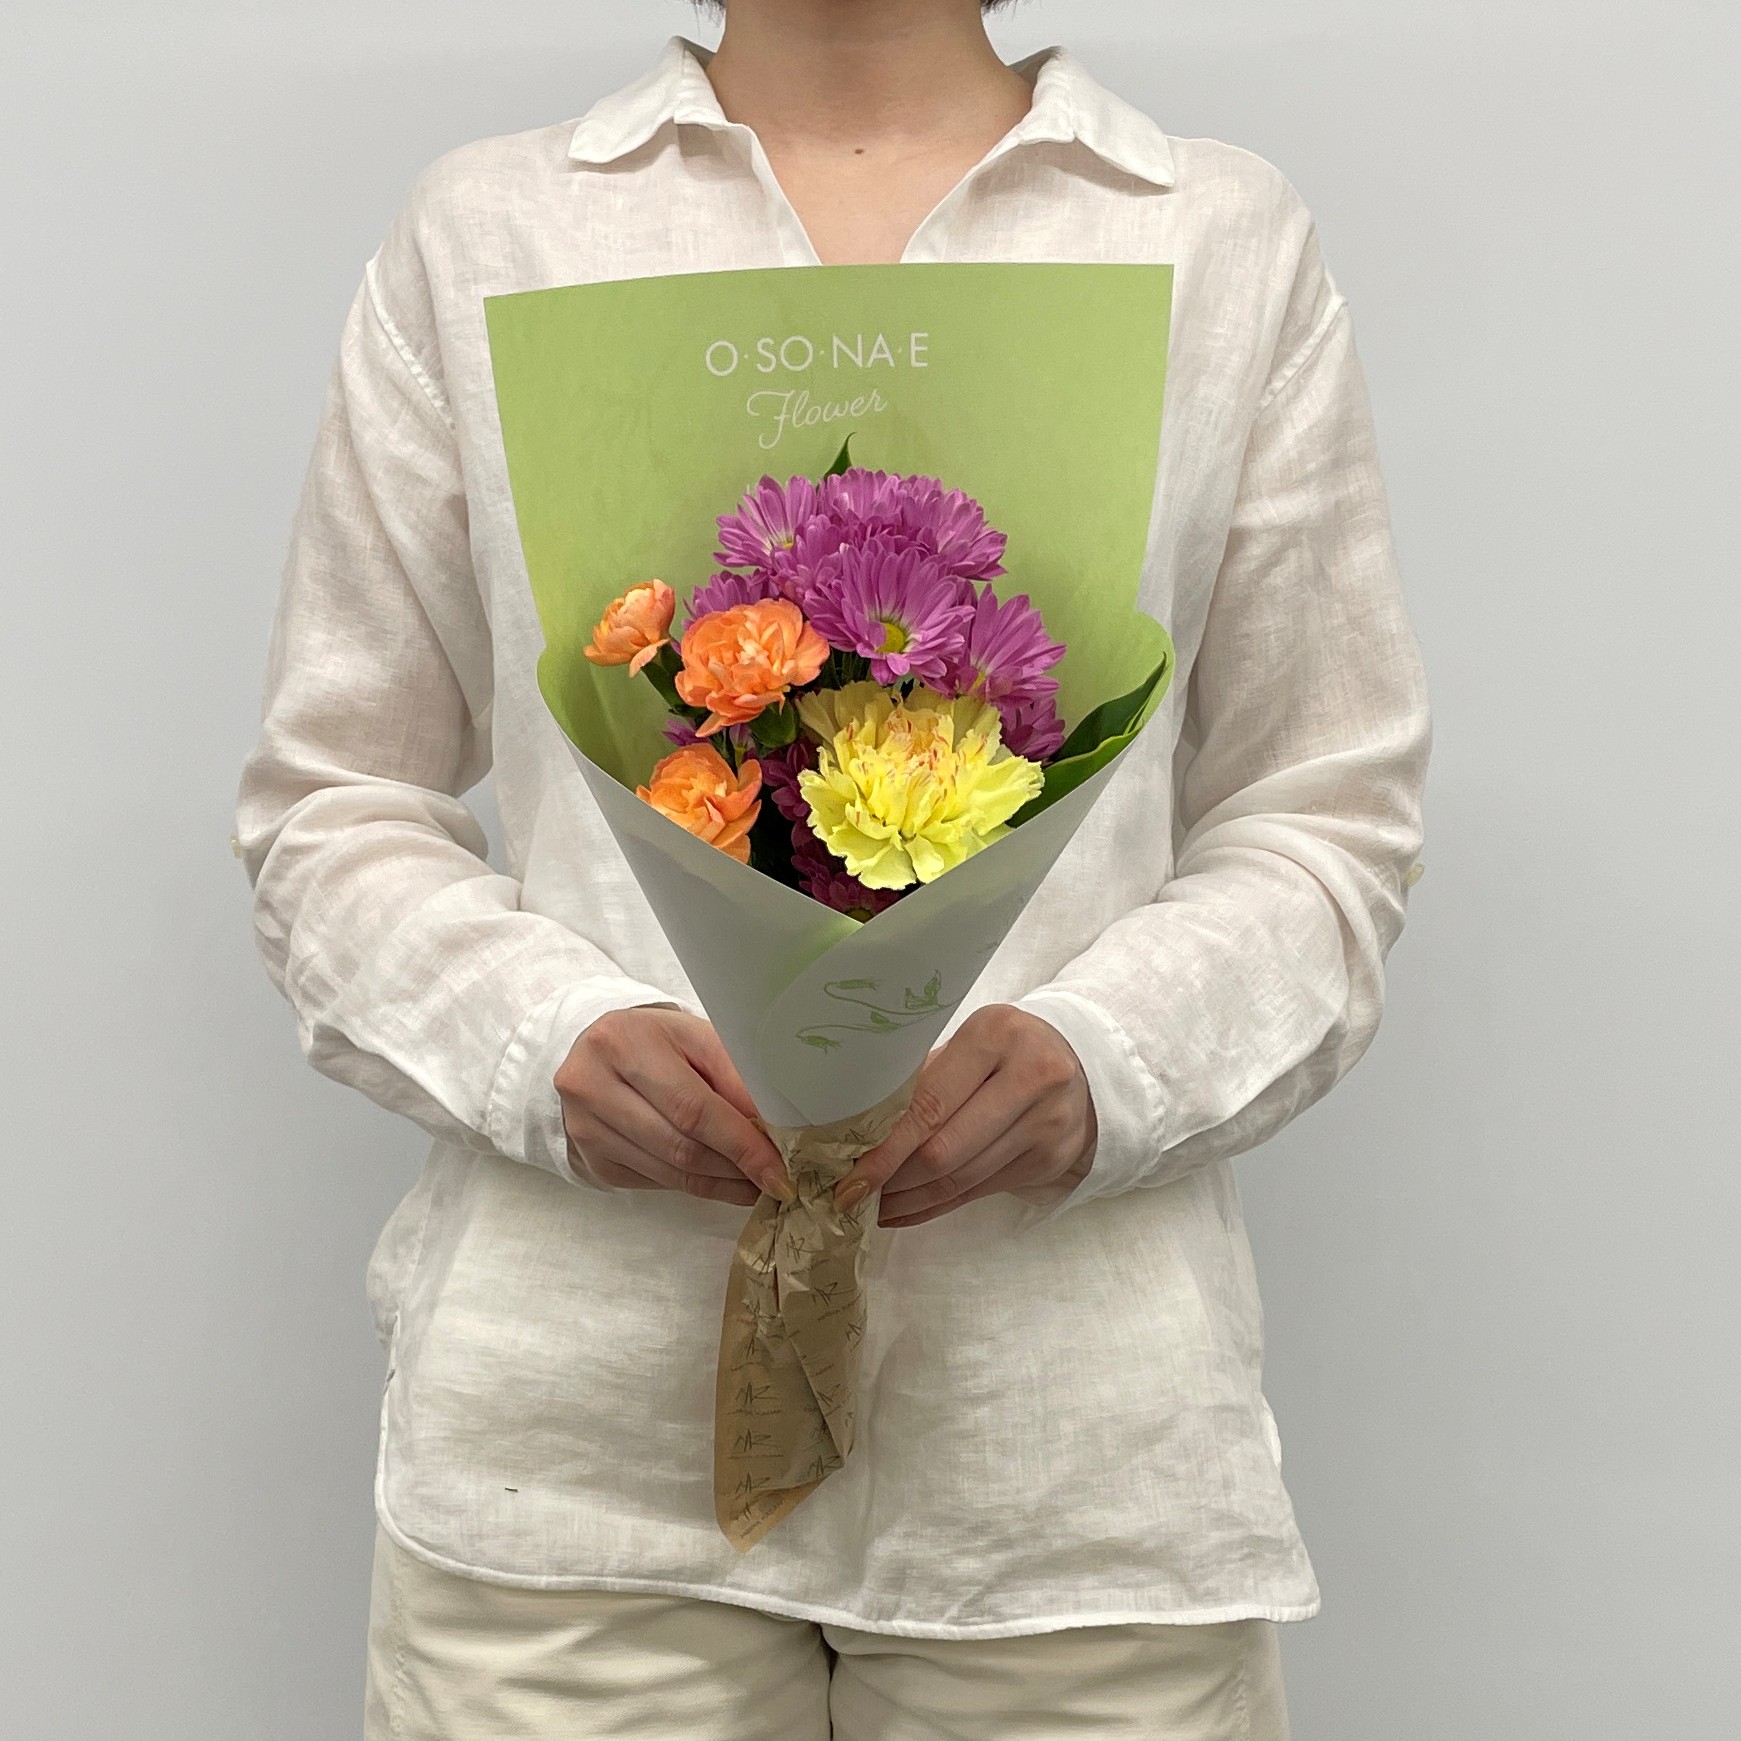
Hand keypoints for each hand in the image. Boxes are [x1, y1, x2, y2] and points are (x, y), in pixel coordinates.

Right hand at [556, 1008, 790, 1207]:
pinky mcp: (590, 1159)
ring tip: (752, 1181)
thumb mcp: (697, 1038)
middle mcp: (591, 1086)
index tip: (776, 1168)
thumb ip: (734, 1076)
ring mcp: (584, 1128)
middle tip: (771, 1178)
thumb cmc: (657, 1041)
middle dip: (734, 1168)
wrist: (597, 1051)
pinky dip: (693, 1185)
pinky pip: (654, 1183)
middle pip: (680, 1146)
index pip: (692, 1107)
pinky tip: (717, 1178)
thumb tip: (773, 1128)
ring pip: (668, 1172)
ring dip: (719, 1183)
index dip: (740, 1143)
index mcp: (623, 1043)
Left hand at [832, 1005, 1097, 1228]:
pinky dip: (939, 1204)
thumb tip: (860, 1131)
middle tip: (855, 1193)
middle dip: (894, 1178)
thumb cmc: (1005, 1049)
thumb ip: (924, 1077)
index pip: (929, 1103)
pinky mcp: (1050, 1160)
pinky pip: (980, 1191)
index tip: (851, 1174)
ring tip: (876, 1205)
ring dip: (912, 1197)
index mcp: (996, 1036)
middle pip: (946, 1149)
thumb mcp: (968, 1042)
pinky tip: (909, 1208)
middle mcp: (1030, 1078)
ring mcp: (1046, 1124)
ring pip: (962, 1178)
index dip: (886, 1147)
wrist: (1082, 1064)